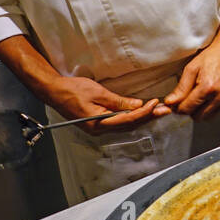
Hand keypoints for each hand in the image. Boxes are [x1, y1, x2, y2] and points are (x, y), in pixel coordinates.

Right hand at [46, 75, 169, 134]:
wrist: (54, 91)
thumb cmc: (73, 90)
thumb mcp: (97, 93)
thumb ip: (118, 101)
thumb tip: (137, 106)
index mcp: (98, 124)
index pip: (128, 120)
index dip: (144, 112)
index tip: (155, 103)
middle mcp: (100, 130)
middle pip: (130, 125)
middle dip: (149, 117)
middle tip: (165, 110)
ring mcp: (99, 127)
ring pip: (126, 125)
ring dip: (143, 118)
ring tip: (159, 111)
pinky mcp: (98, 123)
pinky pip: (120, 122)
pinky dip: (133, 117)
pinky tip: (142, 112)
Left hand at [163, 36, 219, 120]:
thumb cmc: (212, 55)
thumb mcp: (192, 68)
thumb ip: (181, 88)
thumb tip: (170, 103)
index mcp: (208, 87)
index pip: (188, 109)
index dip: (178, 108)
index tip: (176, 104)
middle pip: (198, 116)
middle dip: (190, 111)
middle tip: (187, 100)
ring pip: (209, 117)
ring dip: (201, 111)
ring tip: (199, 98)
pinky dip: (212, 107)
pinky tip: (210, 96)